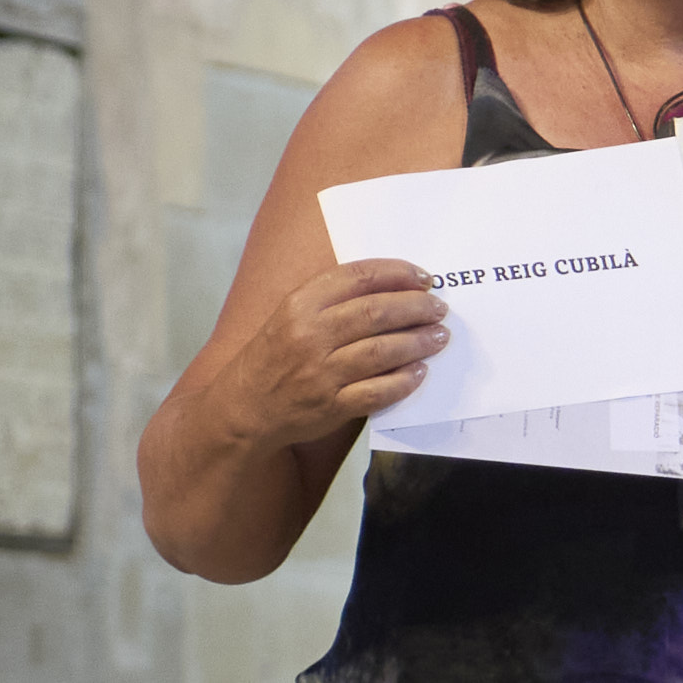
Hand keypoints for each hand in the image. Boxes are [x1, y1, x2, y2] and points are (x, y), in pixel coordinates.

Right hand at [214, 258, 450, 450]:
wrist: (242, 408)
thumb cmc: (276, 354)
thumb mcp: (292, 314)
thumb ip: (335, 298)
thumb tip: (397, 285)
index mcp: (300, 305)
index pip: (359, 277)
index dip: (398, 273)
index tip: (424, 278)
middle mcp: (309, 336)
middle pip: (376, 312)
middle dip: (416, 307)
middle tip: (439, 308)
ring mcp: (319, 374)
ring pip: (382, 351)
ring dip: (419, 341)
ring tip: (439, 336)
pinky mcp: (329, 406)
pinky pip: (377, 391)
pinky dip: (404, 380)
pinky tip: (420, 371)